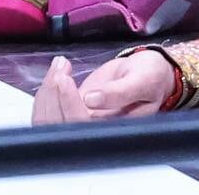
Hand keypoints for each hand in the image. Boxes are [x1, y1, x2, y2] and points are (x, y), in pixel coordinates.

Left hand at [32, 51, 172, 124]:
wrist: (149, 73)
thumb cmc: (151, 77)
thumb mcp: (142, 80)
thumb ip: (119, 92)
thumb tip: (90, 100)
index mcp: (116, 132)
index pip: (83, 127)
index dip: (69, 106)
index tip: (64, 80)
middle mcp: (96, 134)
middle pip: (60, 125)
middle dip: (54, 94)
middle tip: (62, 66)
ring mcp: (82, 123)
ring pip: (50, 118)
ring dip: (48, 90)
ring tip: (61, 64)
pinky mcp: (73, 111)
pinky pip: (51, 108)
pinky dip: (47, 89)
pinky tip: (57, 69)